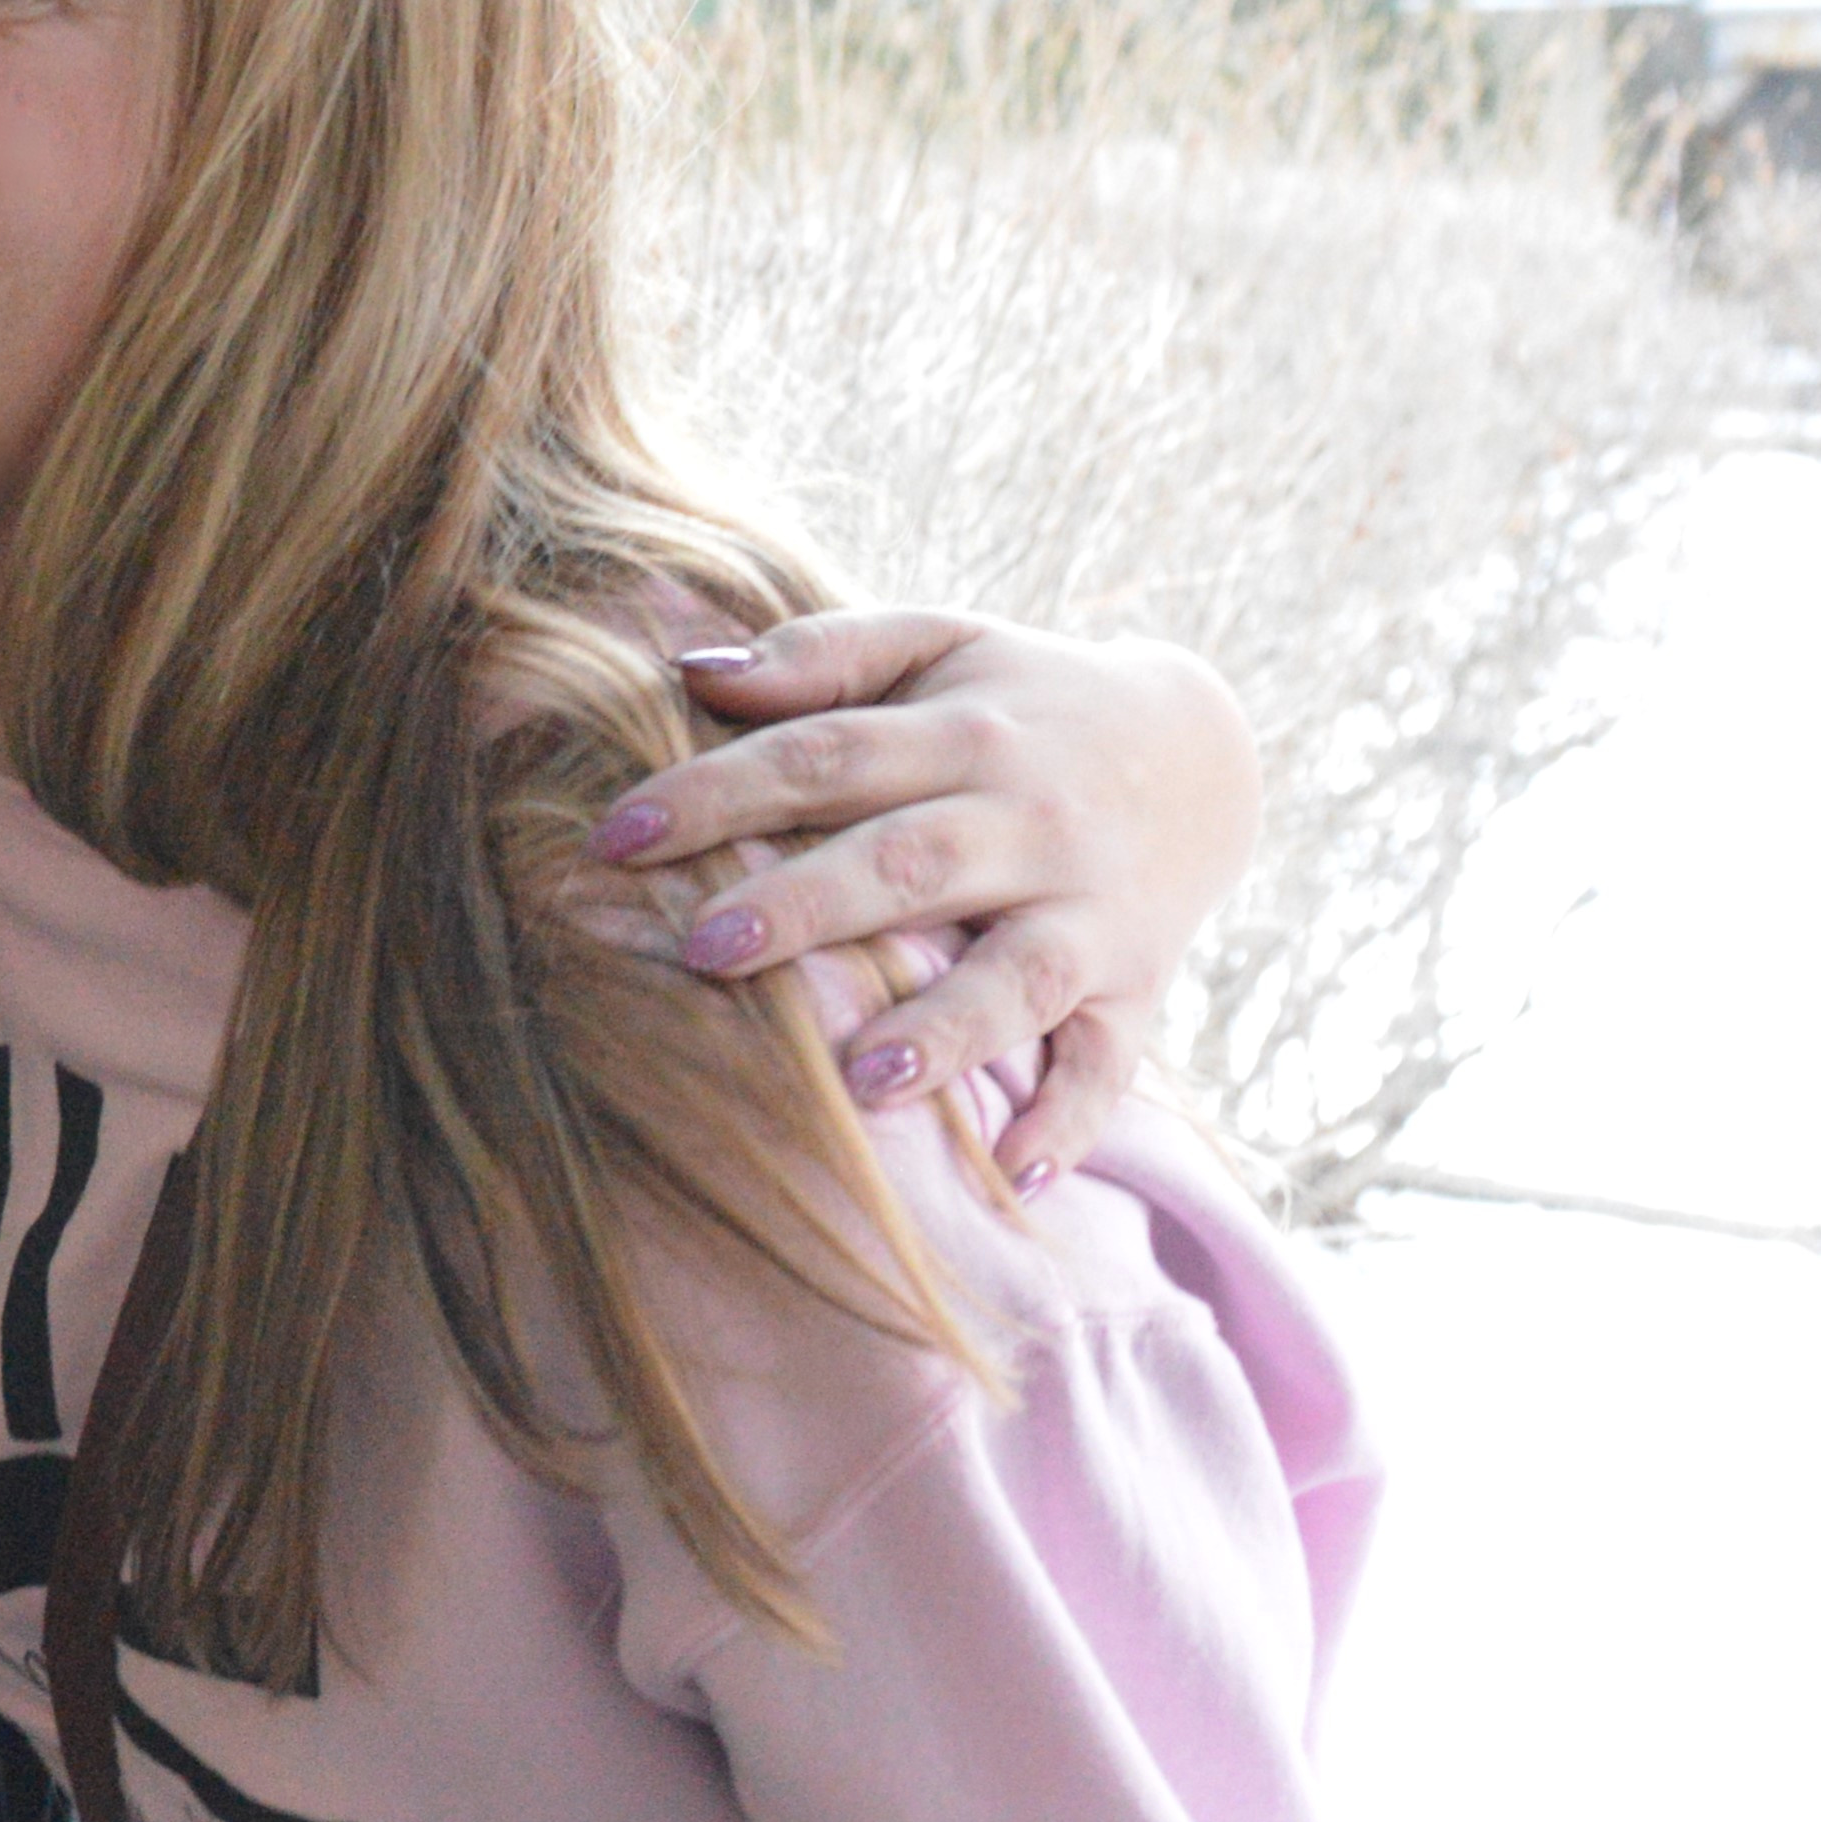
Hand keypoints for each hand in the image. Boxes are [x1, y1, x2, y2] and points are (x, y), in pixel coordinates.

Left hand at [592, 607, 1259, 1190]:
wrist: (1204, 749)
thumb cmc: (1020, 704)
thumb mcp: (939, 645)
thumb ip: (822, 655)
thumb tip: (690, 669)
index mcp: (966, 735)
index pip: (828, 757)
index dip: (722, 792)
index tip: (616, 835)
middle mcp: (1031, 824)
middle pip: (911, 866)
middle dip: (809, 907)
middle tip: (704, 949)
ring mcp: (1090, 913)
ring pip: (1020, 978)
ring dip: (946, 1032)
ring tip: (862, 1080)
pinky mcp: (1137, 986)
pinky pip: (1110, 1064)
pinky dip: (1071, 1122)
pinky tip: (1012, 1176)